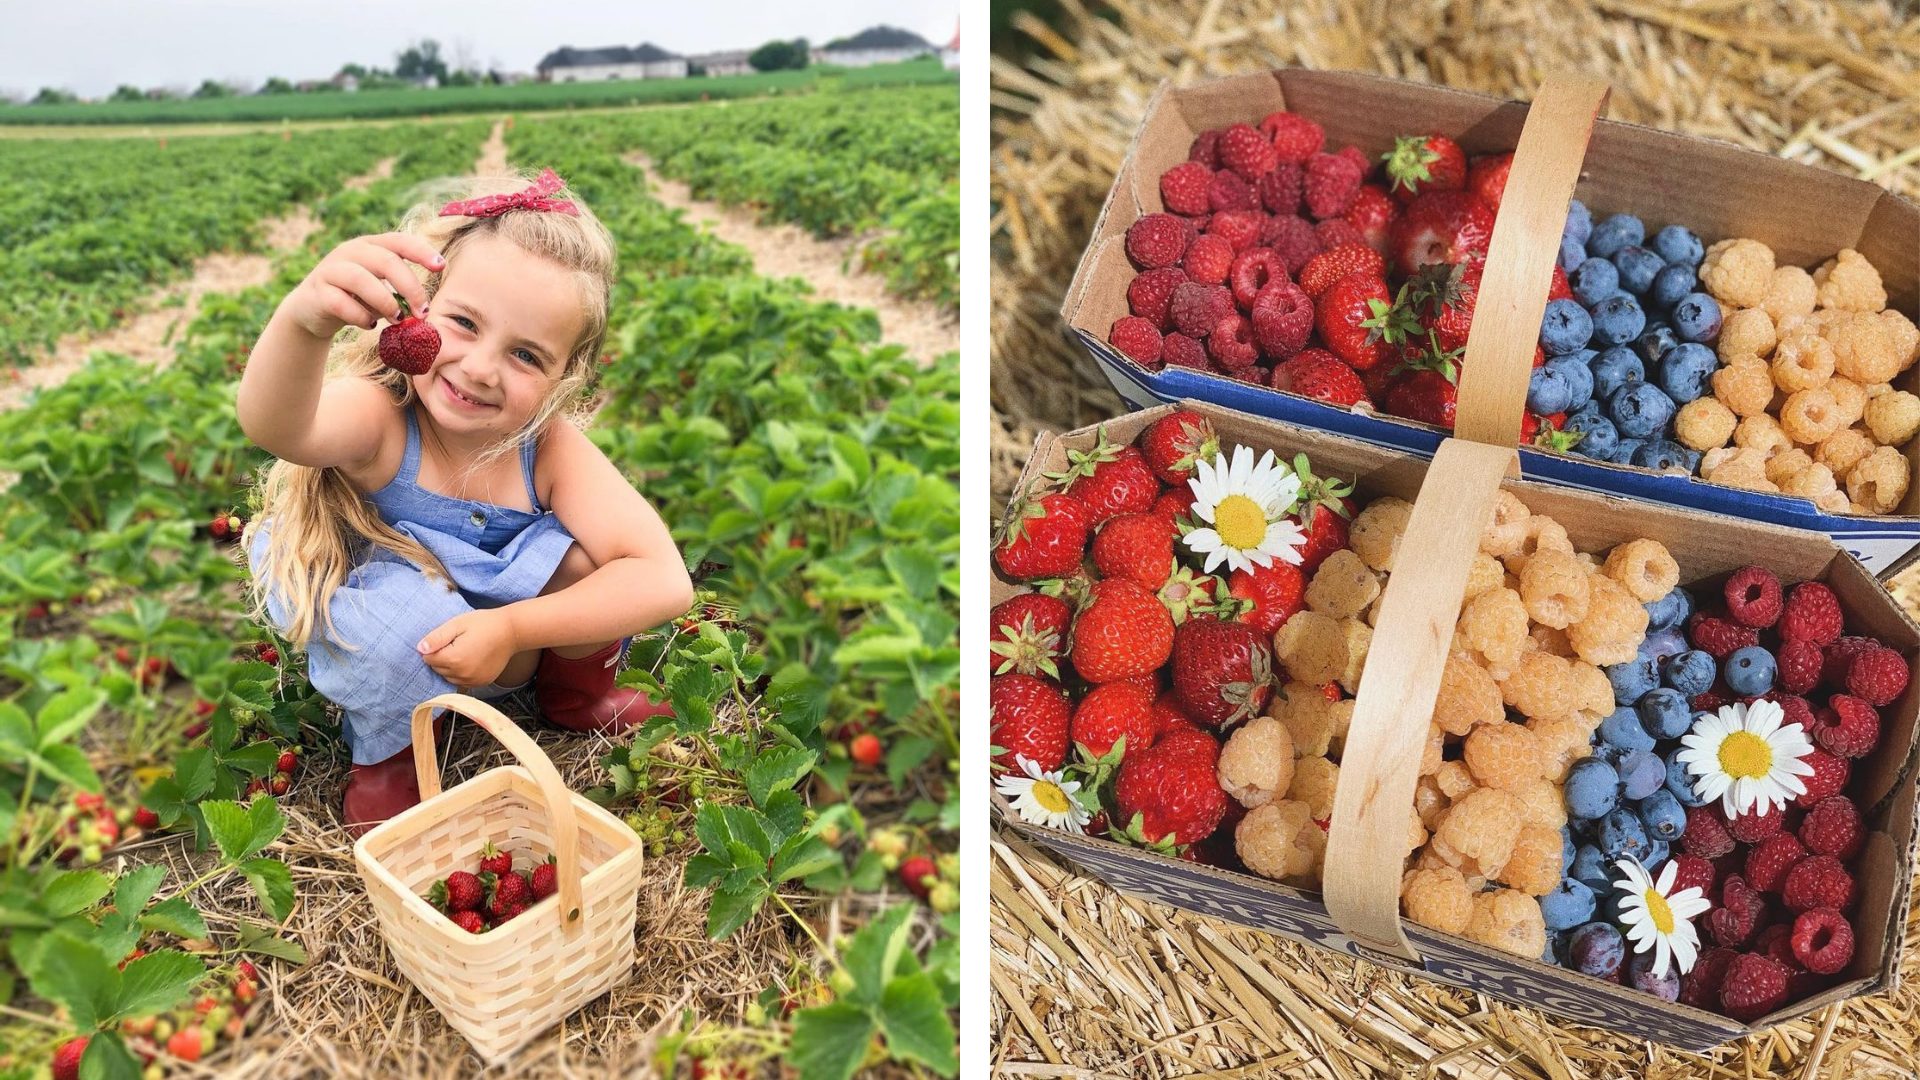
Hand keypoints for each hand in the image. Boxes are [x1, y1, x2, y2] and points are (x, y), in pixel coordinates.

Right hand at [284, 233, 445, 340]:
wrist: (313, 309)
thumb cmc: (357, 297)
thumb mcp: (381, 288)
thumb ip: (400, 291)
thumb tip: (424, 310)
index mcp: (371, 246)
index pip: (399, 241)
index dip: (421, 251)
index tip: (441, 266)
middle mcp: (350, 252)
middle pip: (385, 261)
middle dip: (410, 287)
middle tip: (423, 312)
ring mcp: (331, 270)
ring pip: (360, 279)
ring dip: (385, 302)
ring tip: (397, 319)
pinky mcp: (317, 292)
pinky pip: (340, 303)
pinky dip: (359, 316)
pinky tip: (369, 325)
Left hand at [417, 609, 518, 688]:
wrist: (511, 632)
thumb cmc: (484, 623)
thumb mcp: (457, 624)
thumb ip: (437, 637)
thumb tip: (420, 649)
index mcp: (454, 659)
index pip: (428, 658)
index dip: (433, 646)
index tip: (446, 637)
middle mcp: (462, 674)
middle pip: (437, 669)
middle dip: (441, 657)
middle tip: (456, 642)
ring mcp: (473, 680)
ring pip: (448, 677)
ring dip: (450, 666)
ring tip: (464, 650)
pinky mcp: (481, 682)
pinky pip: (462, 682)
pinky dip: (461, 673)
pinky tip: (471, 659)